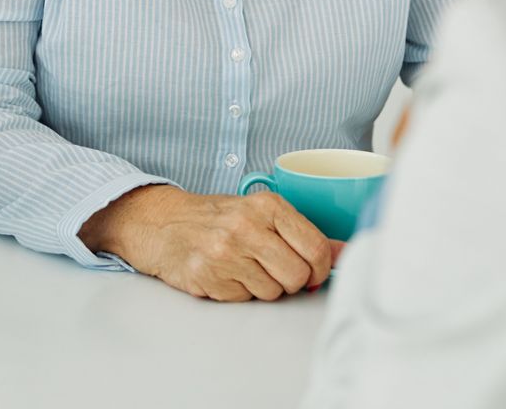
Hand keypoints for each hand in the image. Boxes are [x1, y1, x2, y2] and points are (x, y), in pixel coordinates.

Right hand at [80, 185, 334, 301]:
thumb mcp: (261, 214)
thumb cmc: (215, 218)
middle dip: (289, 281)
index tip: (308, 271)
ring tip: (242, 267)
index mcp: (266, 206)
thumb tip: (345, 253)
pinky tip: (223, 274)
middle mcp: (246, 226)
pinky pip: (243, 299)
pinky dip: (236, 292)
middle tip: (270, 269)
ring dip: (261, 287)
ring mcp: (224, 252)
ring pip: (272, 292)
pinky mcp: (207, 275)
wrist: (161, 223)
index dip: (318, 269)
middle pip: (297, 277)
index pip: (315, 249)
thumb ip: (304, 234)